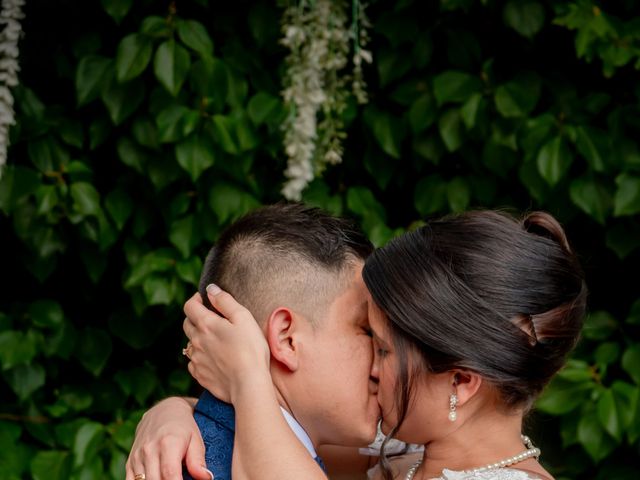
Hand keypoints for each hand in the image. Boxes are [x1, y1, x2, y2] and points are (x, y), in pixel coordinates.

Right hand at [125, 397, 212, 479]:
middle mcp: (149, 450)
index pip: (170, 475)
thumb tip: (206, 478)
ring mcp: (137, 457)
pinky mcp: (130, 462)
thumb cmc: (183, 427)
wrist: (163, 412)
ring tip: (168, 478)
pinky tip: (156, 478)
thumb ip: (198, 460)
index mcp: (168, 444)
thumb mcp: (195, 439)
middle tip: (181, 479)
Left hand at [183, 284, 270, 403]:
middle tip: (211, 318)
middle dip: (196, 317)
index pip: (189, 306)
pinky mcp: (199, 375)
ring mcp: (196, 359)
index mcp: (206, 324)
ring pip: (190, 344)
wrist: (248, 384)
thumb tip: (211, 289)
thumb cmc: (250, 349)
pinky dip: (200, 356)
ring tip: (215, 340)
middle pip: (187, 324)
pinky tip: (213, 358)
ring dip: (198, 338)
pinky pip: (193, 362)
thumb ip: (225, 301)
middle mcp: (196, 341)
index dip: (195, 299)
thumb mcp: (243, 318)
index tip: (204, 299)